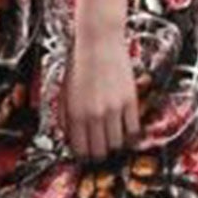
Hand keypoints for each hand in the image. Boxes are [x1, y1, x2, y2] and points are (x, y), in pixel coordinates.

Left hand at [64, 19, 140, 158]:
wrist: (99, 41)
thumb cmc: (79, 62)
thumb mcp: (64, 91)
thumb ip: (65, 117)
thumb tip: (69, 137)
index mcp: (75, 113)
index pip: (80, 150)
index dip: (83, 156)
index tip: (86, 155)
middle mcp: (94, 114)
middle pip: (100, 151)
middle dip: (99, 154)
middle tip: (100, 151)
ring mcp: (114, 109)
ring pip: (117, 144)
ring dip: (115, 145)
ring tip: (113, 139)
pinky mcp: (130, 101)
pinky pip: (133, 129)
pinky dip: (130, 135)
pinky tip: (126, 131)